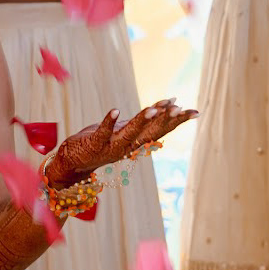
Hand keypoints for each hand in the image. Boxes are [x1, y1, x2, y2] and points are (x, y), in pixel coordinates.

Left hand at [44, 99, 196, 187]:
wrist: (73, 161)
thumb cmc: (99, 143)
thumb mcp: (123, 132)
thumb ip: (140, 123)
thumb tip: (160, 107)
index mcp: (136, 142)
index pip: (161, 130)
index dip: (177, 121)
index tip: (194, 111)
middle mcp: (127, 145)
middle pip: (150, 132)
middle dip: (166, 119)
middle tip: (180, 108)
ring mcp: (111, 146)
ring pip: (130, 133)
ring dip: (142, 120)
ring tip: (154, 108)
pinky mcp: (94, 143)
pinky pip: (103, 132)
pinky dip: (109, 121)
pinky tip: (115, 110)